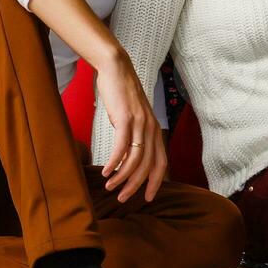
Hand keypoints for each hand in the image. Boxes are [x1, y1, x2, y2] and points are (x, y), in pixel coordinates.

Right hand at [96, 56, 166, 202]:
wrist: (116, 68)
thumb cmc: (122, 94)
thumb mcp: (133, 118)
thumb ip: (134, 135)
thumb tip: (128, 158)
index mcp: (155, 129)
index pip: (161, 162)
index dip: (156, 182)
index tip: (148, 198)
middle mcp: (151, 128)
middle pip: (148, 165)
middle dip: (136, 186)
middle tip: (123, 198)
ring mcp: (140, 123)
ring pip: (135, 159)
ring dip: (122, 177)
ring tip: (110, 187)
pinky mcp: (126, 118)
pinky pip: (121, 147)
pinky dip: (114, 162)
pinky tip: (106, 172)